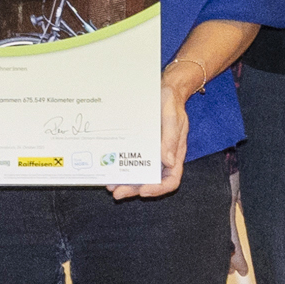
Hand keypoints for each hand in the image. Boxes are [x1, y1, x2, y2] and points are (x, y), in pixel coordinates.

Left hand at [110, 76, 193, 199]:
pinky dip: (120, 168)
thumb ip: (170, 139)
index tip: (144, 191)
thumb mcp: (173, 118)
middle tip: (118, 193)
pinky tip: (109, 170)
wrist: (164, 90)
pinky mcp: (139, 146)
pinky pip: (130, 161)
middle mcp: (162, 158)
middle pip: (150, 182)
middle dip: (134, 189)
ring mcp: (150, 154)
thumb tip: (168, 162)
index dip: (158, 189)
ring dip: (125, 183)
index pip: (171, 180)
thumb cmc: (172, 104)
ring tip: (110, 186)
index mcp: (175, 155)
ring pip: (138, 175)